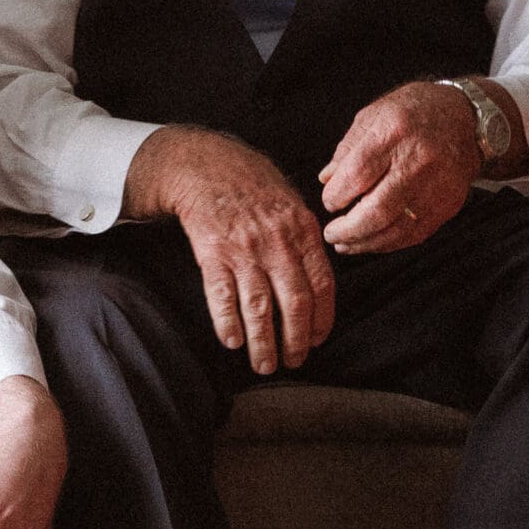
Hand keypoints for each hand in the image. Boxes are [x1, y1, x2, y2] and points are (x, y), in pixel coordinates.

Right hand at [124, 124, 334, 375]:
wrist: (206, 164)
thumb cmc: (252, 185)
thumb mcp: (292, 203)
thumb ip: (306, 241)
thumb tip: (318, 282)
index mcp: (302, 231)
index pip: (323, 285)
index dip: (322, 320)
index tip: (316, 341)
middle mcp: (277, 243)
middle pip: (294, 303)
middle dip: (295, 341)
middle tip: (292, 362)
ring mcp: (243, 249)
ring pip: (259, 308)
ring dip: (263, 342)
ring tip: (263, 364)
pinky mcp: (212, 253)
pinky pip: (221, 296)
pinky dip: (227, 322)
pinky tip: (231, 341)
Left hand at [319, 81, 506, 254]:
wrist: (464, 118)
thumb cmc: (412, 113)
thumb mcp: (372, 116)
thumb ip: (347, 150)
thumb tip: (327, 181)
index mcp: (394, 132)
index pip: (358, 174)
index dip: (337, 195)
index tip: (329, 201)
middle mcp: (419, 160)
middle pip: (378, 209)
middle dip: (347, 229)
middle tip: (331, 233)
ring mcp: (438, 185)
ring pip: (396, 228)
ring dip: (365, 242)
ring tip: (345, 244)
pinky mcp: (449, 203)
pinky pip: (415, 234)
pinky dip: (388, 243)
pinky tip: (371, 241)